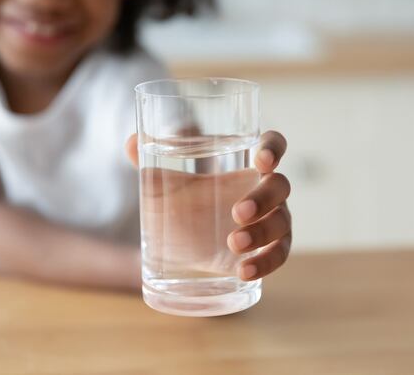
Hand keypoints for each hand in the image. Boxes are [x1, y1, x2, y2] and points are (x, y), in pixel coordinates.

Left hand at [126, 131, 291, 280]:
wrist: (183, 247)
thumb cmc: (184, 205)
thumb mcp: (165, 185)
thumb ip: (149, 162)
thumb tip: (130, 141)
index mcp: (247, 167)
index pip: (273, 146)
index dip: (274, 147)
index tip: (261, 158)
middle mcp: (266, 192)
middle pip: (281, 186)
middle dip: (263, 199)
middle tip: (236, 213)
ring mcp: (272, 223)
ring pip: (282, 223)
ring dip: (262, 233)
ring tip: (233, 244)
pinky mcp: (266, 253)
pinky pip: (278, 257)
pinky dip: (265, 263)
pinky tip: (244, 271)